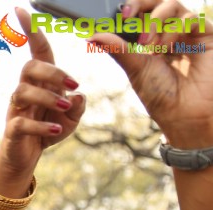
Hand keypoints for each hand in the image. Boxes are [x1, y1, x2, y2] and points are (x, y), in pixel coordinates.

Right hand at [0, 8, 85, 183]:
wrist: (27, 157)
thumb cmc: (48, 130)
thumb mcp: (71, 118)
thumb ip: (78, 105)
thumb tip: (78, 95)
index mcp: (40, 82)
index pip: (37, 51)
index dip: (31, 31)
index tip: (23, 10)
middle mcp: (25, 91)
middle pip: (30, 67)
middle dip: (53, 72)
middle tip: (73, 86)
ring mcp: (16, 110)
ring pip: (23, 91)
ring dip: (47, 97)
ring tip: (65, 108)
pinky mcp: (12, 130)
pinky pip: (21, 122)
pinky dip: (41, 126)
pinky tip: (56, 130)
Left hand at [91, 0, 212, 146]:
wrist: (185, 114)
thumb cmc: (161, 95)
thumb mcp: (135, 69)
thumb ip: (118, 49)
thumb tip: (92, 36)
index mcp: (151, 39)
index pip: (141, 13)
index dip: (130, 7)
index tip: (118, 15)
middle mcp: (170, 32)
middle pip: (158, 2)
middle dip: (141, 4)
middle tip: (127, 16)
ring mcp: (188, 32)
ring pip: (173, 5)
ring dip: (156, 21)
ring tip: (149, 45)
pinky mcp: (206, 35)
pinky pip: (190, 19)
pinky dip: (174, 29)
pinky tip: (165, 47)